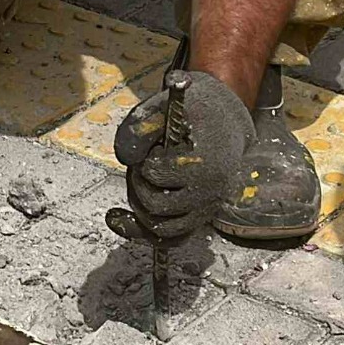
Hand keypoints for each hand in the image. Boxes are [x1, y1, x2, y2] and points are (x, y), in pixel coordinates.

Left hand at [112, 67, 253, 240]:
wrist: (225, 123)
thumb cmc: (195, 111)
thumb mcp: (167, 105)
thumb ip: (141, 125)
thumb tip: (124, 157)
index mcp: (206, 163)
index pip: (157, 173)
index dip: (144, 160)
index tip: (152, 148)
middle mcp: (211, 193)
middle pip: (155, 204)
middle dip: (137, 183)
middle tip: (141, 164)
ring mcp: (206, 210)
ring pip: (161, 228)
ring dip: (138, 206)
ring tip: (138, 182)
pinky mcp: (199, 219)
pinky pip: (169, 239)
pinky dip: (141, 231)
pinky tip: (118, 218)